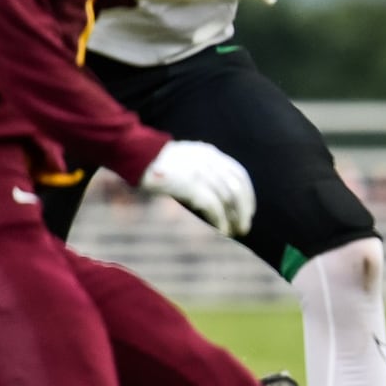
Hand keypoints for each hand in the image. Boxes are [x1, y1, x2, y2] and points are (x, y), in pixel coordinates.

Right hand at [138, 140, 255, 235]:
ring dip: (234, 218)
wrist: (136, 155)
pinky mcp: (192, 185)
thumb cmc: (154, 163)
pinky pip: (214, 207)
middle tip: (245, 226)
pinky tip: (222, 231)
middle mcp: (210, 161)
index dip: (247, 193)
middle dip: (244, 209)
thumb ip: (199, 170)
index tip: (249, 209)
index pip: (239, 173)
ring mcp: (202, 172)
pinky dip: (220, 221)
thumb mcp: (183, 160)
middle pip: (237, 188)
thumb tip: (212, 194)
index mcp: (209, 153)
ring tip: (235, 232)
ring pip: (228, 199)